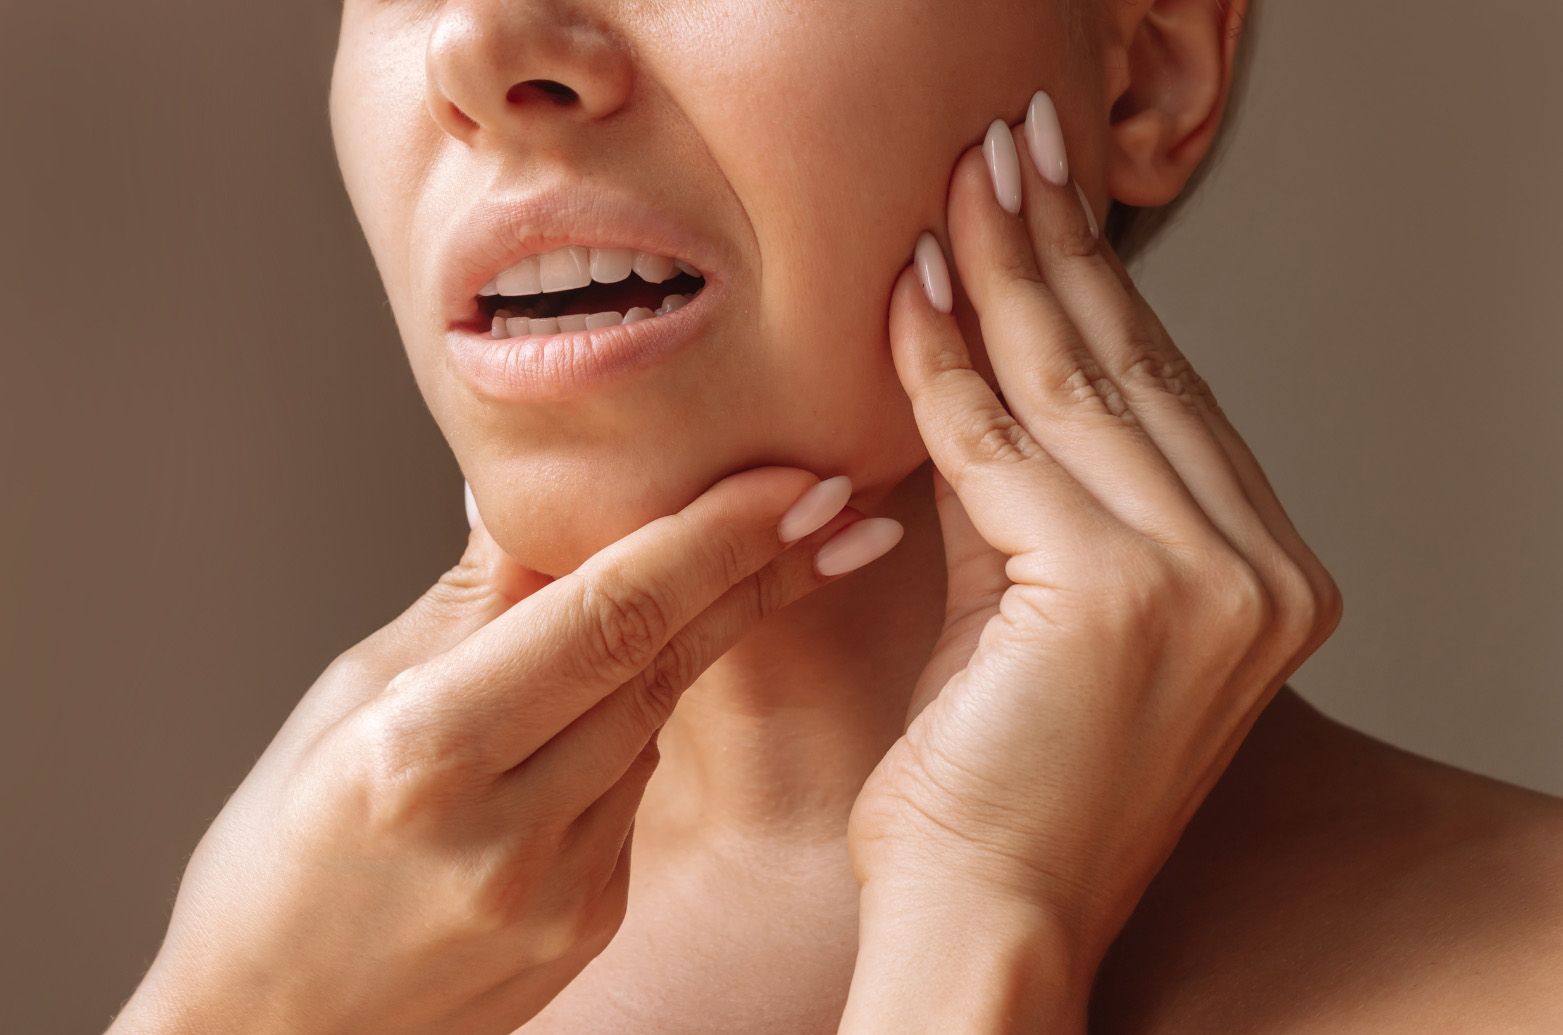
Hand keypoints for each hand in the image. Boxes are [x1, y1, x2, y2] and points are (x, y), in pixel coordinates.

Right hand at [110, 467, 895, 1034]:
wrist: (275, 1029)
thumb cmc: (279, 859)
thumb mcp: (346, 701)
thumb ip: (468, 603)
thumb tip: (537, 496)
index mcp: (424, 755)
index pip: (606, 617)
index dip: (711, 538)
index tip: (788, 479)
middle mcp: (508, 832)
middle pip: (661, 664)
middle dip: (755, 571)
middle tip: (831, 501)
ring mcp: (560, 891)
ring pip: (650, 721)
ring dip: (678, 645)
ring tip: (681, 586)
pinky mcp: (589, 921)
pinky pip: (632, 787)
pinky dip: (625, 730)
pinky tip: (582, 717)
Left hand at [844, 100, 1342, 1022]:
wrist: (989, 922)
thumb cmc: (998, 791)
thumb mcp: (1033, 617)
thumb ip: (1027, 501)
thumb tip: (979, 369)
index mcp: (1263, 578)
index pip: (1167, 398)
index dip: (1101, 291)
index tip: (1047, 203)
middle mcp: (1263, 573)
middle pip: (1136, 370)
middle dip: (1061, 246)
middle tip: (1008, 145)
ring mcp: (1209, 582)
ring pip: (1077, 387)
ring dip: (1007, 271)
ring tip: (961, 183)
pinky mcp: (1122, 592)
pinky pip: (1002, 444)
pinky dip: (946, 363)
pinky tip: (912, 289)